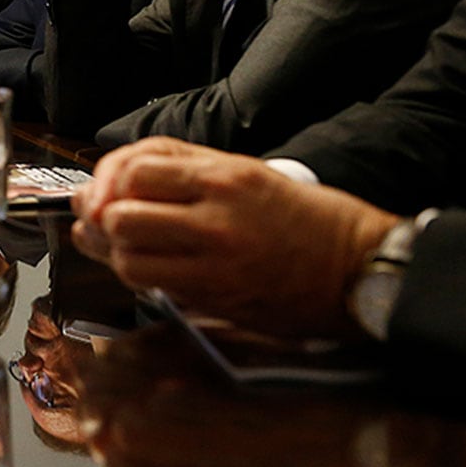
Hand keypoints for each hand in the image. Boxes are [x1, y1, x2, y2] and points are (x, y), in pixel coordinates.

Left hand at [71, 138, 397, 337]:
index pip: (135, 168)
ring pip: (128, 257)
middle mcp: (216, 216)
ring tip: (132, 248)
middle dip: (104, 218)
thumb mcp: (249, 173)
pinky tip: (153, 270)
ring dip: (118, 254)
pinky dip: (142, 279)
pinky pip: (155, 288)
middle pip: (120, 215)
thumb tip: (112, 182)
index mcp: (225, 175)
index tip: (107, 188)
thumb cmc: (311, 220)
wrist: (361, 270)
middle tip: (108, 221)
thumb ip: (181, 171)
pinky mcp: (218, 298)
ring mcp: (215, 261)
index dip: (108, 179)